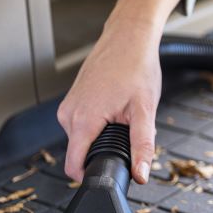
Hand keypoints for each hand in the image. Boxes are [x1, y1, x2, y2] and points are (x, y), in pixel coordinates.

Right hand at [58, 0, 186, 183]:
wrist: (128, 38)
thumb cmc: (136, 67)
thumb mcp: (145, 110)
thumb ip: (142, 145)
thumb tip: (141, 174)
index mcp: (83, 119)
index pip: (73, 165)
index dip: (91, 175)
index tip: (111, 173)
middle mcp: (68, 114)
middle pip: (80, 153)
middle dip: (104, 152)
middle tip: (127, 131)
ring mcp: (68, 106)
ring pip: (82, 139)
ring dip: (102, 136)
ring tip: (122, 114)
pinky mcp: (71, 101)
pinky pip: (82, 124)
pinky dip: (98, 124)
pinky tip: (114, 107)